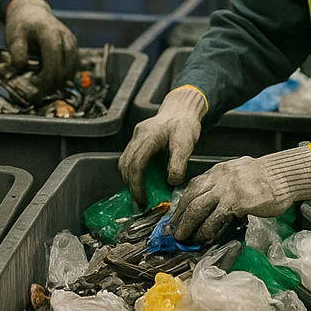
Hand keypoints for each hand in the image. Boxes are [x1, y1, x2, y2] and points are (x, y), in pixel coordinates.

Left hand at [4, 0, 78, 93]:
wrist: (31, 13)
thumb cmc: (23, 25)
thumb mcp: (14, 37)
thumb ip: (17, 52)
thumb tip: (20, 67)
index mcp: (49, 31)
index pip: (54, 57)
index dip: (49, 76)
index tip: (40, 89)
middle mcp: (65, 36)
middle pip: (66, 65)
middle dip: (55, 82)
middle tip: (41, 93)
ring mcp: (71, 42)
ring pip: (72, 68)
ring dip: (60, 81)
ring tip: (45, 87)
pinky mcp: (73, 48)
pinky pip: (73, 66)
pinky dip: (64, 76)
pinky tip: (51, 79)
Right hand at [118, 85, 206, 205]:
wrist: (182, 108)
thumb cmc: (185, 124)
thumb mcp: (186, 143)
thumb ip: (178, 163)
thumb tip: (171, 182)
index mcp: (148, 137)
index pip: (135, 165)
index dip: (136, 185)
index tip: (143, 201)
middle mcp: (138, 136)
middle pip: (125, 164)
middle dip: (131, 185)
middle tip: (141, 201)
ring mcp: (136, 137)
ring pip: (125, 161)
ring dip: (130, 178)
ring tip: (141, 193)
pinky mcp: (138, 139)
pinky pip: (130, 157)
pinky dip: (133, 171)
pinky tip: (143, 179)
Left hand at [168, 145, 310, 245]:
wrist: (282, 176)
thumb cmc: (266, 179)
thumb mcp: (238, 175)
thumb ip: (225, 187)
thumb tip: (217, 205)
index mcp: (217, 172)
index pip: (192, 187)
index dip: (182, 203)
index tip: (175, 216)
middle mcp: (217, 178)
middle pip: (190, 197)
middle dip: (179, 215)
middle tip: (173, 230)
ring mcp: (225, 190)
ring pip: (197, 207)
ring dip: (187, 224)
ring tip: (182, 237)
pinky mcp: (235, 202)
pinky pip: (215, 218)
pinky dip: (206, 230)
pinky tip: (203, 238)